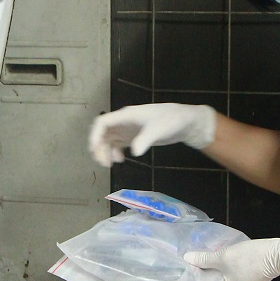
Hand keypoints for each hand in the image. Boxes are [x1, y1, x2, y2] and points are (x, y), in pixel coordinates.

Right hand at [88, 103, 217, 166]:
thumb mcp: (159, 129)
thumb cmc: (172, 120)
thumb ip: (145, 139)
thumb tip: (134, 152)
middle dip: (99, 147)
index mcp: (126, 115)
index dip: (95, 135)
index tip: (94, 150)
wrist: (185, 122)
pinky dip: (115, 152)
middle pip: (102, 133)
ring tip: (111, 164)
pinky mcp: (134, 136)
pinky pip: (117, 144)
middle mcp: (124, 121)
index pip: (103, 122)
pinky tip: (121, 160)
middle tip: (104, 163)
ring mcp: (128, 129)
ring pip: (108, 139)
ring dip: (105, 151)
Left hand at [184, 236, 279, 280]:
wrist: (278, 254)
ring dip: (212, 262)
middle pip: (213, 279)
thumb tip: (187, 258)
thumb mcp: (223, 257)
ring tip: (201, 251)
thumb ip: (204, 258)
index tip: (185, 263)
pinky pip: (229, 269)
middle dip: (203, 267)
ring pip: (221, 272)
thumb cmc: (249, 259)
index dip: (195, 274)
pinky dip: (222, 261)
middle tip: (190, 255)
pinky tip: (216, 250)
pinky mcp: (247, 273)